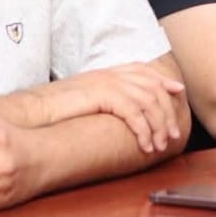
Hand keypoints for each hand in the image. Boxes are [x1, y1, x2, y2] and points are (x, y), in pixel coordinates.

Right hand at [39, 64, 184, 152]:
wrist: (36, 108)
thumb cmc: (58, 109)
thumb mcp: (85, 98)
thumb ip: (105, 98)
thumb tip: (122, 112)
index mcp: (108, 72)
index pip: (144, 71)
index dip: (163, 79)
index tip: (178, 91)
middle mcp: (111, 74)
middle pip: (152, 88)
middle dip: (166, 112)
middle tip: (172, 134)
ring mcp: (108, 82)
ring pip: (148, 101)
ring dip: (158, 125)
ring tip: (160, 145)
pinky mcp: (104, 94)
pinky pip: (134, 112)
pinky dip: (143, 130)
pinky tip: (145, 145)